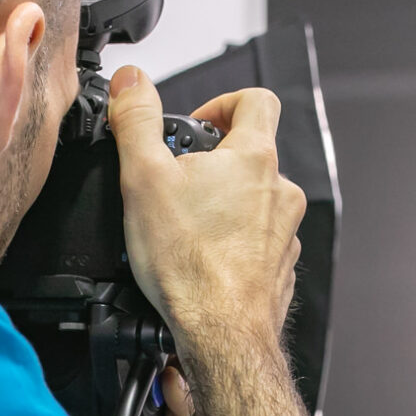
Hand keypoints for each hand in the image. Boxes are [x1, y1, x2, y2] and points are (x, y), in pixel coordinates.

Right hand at [108, 68, 305, 352]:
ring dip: (222, 206)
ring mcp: (284, 232)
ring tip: (184, 227)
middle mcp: (279, 192)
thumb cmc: (190, 263)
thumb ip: (137, 120)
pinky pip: (257, 242)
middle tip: (176, 183)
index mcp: (255, 158)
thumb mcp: (145, 176)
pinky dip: (232, 244)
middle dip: (212, 163)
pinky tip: (201, 260)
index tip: (196, 123)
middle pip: (250, 155)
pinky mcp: (278, 268)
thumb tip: (131, 82)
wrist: (221, 333)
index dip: (222, 102)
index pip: (255, 100)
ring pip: (253, 202)